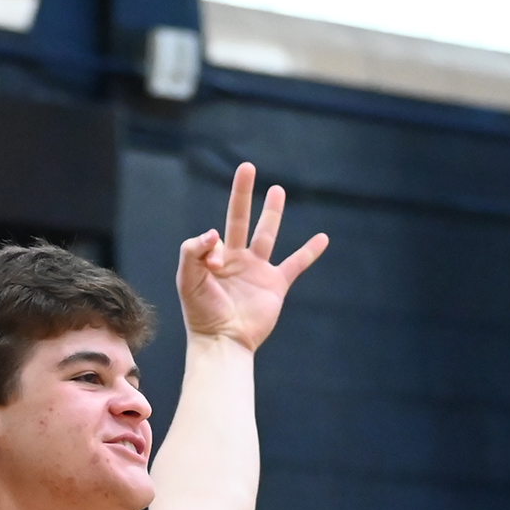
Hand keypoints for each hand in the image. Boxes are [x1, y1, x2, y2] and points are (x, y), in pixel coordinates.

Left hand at [174, 162, 327, 352]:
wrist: (222, 341)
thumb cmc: (201, 313)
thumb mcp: (187, 279)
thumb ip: (192, 251)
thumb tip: (213, 232)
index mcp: (215, 257)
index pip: (215, 236)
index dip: (212, 244)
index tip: (213, 266)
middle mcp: (237, 259)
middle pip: (240, 219)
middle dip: (243, 194)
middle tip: (246, 167)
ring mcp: (257, 271)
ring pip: (267, 235)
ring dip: (272, 212)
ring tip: (276, 190)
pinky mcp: (276, 285)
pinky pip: (296, 264)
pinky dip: (310, 252)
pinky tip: (322, 238)